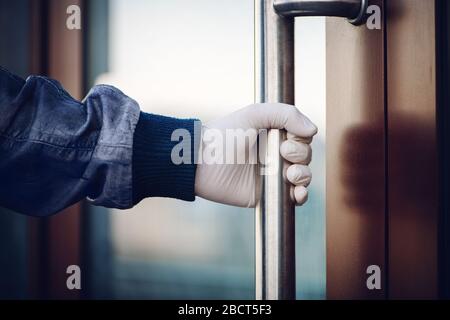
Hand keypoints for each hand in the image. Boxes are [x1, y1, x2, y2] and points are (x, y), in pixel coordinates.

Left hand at [195, 103, 317, 206]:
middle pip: (306, 156)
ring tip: (289, 174)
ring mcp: (273, 175)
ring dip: (303, 175)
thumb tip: (313, 130)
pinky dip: (301, 196)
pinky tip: (297, 193)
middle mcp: (275, 154)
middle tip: (283, 154)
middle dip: (301, 155)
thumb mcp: (254, 114)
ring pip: (303, 176)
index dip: (301, 140)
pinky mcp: (268, 194)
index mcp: (273, 135)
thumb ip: (286, 114)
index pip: (303, 137)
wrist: (203, 162)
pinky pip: (293, 197)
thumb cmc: (226, 134)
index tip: (287, 140)